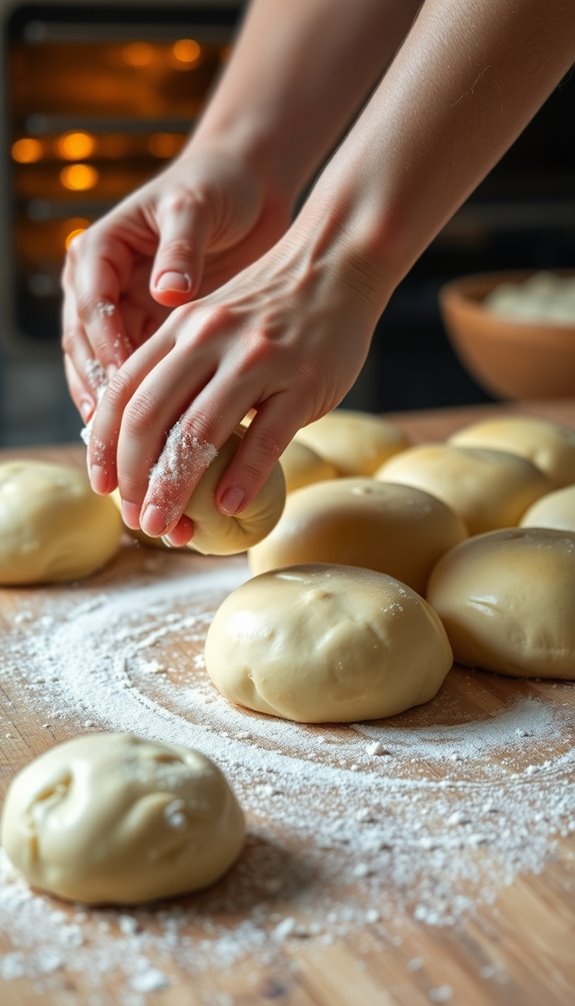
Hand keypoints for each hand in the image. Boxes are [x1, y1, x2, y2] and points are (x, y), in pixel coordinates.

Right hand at [61, 145, 292, 419]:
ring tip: (129, 447)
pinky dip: (141, 406)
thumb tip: (168, 292)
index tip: (126, 387)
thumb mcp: (194, 209)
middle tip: (118, 435)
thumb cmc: (216, 188)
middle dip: (100, 393)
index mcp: (99, 252)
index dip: (106, 349)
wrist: (243, 189)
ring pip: (103, 370)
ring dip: (113, 410)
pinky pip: (136, 374)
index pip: (92, 309)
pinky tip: (155, 436)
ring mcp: (121, 311)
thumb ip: (181, 248)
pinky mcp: (147, 329)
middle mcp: (99, 285)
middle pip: (86, 349)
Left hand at [85, 224, 384, 544]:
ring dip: (176, 488)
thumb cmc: (272, 307)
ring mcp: (256, 360)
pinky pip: (265, 437)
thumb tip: (148, 438)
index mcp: (179, 329)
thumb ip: (180, 367)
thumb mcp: (211, 322)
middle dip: (133, 478)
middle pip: (149, 417)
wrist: (336, 265)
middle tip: (138, 520)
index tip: (103, 487)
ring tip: (170, 529)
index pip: (122, 393)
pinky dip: (242, 476)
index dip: (104, 446)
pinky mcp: (302, 381)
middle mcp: (207, 340)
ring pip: (199, 433)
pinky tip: (228, 506)